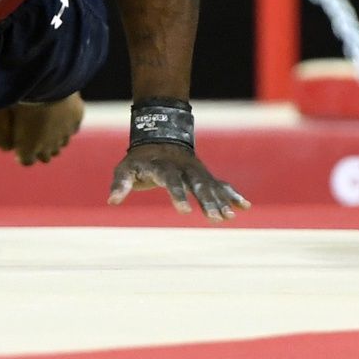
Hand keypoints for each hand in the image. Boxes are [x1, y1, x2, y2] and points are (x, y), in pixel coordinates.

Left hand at [107, 143, 250, 221]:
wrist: (160, 140)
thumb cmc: (139, 161)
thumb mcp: (125, 168)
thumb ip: (120, 183)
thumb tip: (112, 200)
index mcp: (163, 167)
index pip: (171, 181)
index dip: (178, 195)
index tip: (185, 212)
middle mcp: (183, 169)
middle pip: (196, 185)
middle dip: (206, 201)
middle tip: (214, 218)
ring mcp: (196, 172)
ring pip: (211, 186)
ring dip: (221, 201)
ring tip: (230, 217)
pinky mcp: (205, 176)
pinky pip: (220, 185)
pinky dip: (232, 194)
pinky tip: (245, 206)